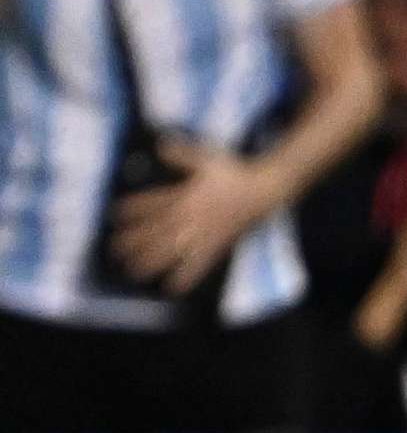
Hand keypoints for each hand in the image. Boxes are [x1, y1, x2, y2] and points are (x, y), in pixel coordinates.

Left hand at [109, 141, 275, 295]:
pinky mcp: (219, 244)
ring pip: (174, 250)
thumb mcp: (207, 158)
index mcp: (187, 196)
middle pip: (158, 231)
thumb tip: (160, 144)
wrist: (266, 191)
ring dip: (152, 262)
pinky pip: (200, 263)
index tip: (114, 215)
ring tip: (133, 271)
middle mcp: (193, 216)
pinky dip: (186, 276)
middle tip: (114, 250)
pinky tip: (173, 287)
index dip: (134, 209)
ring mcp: (205, 232)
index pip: (155, 204)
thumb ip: (183, 153)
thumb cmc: (236, 173)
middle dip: (135, 241)